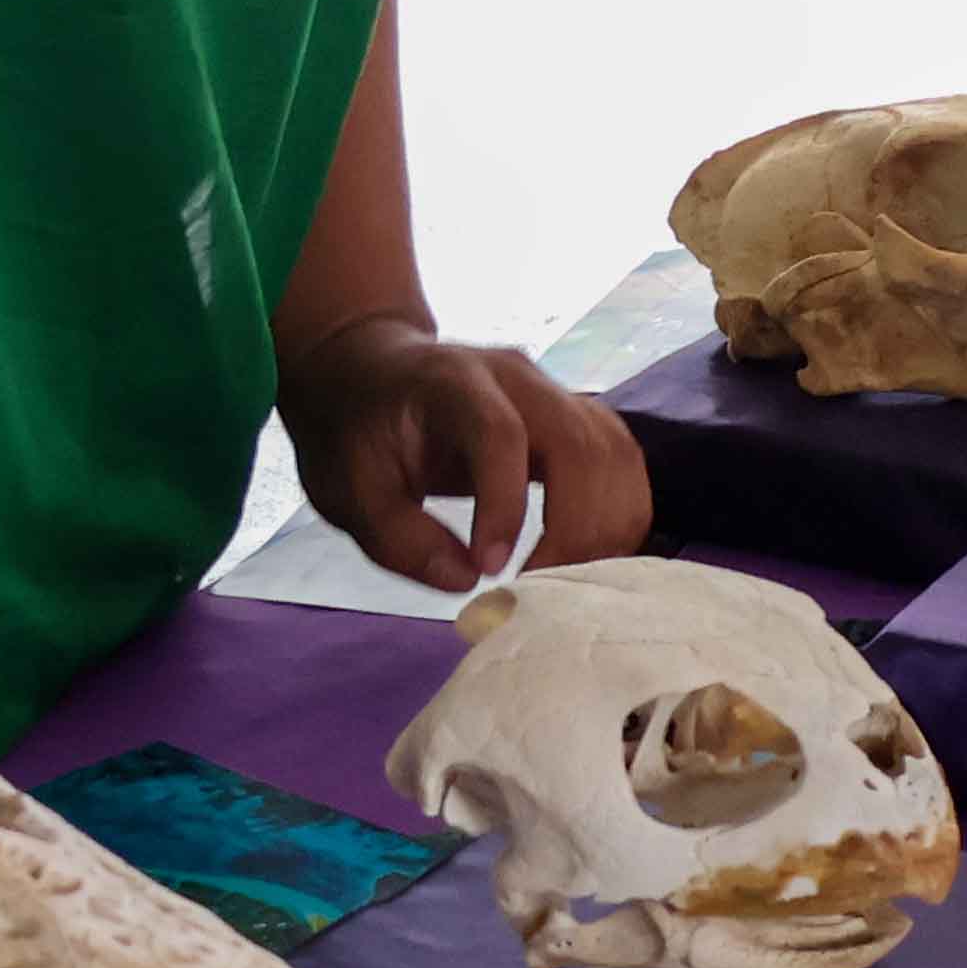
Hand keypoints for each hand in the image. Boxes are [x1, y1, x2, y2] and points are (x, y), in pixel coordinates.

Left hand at [282, 311, 649, 594]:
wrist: (373, 375)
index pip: (501, 434)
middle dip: (573, 529)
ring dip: (606, 526)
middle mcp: (518, 377)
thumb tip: (469, 581)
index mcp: (453, 381)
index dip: (505, 506)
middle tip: (541, 592)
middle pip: (579, 444)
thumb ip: (399, 539)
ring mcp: (555, 392)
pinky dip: (617, 515)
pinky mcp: (577, 418)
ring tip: (569, 584)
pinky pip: (620, 463)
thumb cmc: (355, 433)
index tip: (491, 571)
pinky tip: (587, 559)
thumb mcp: (346, 491)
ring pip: (615, 453)